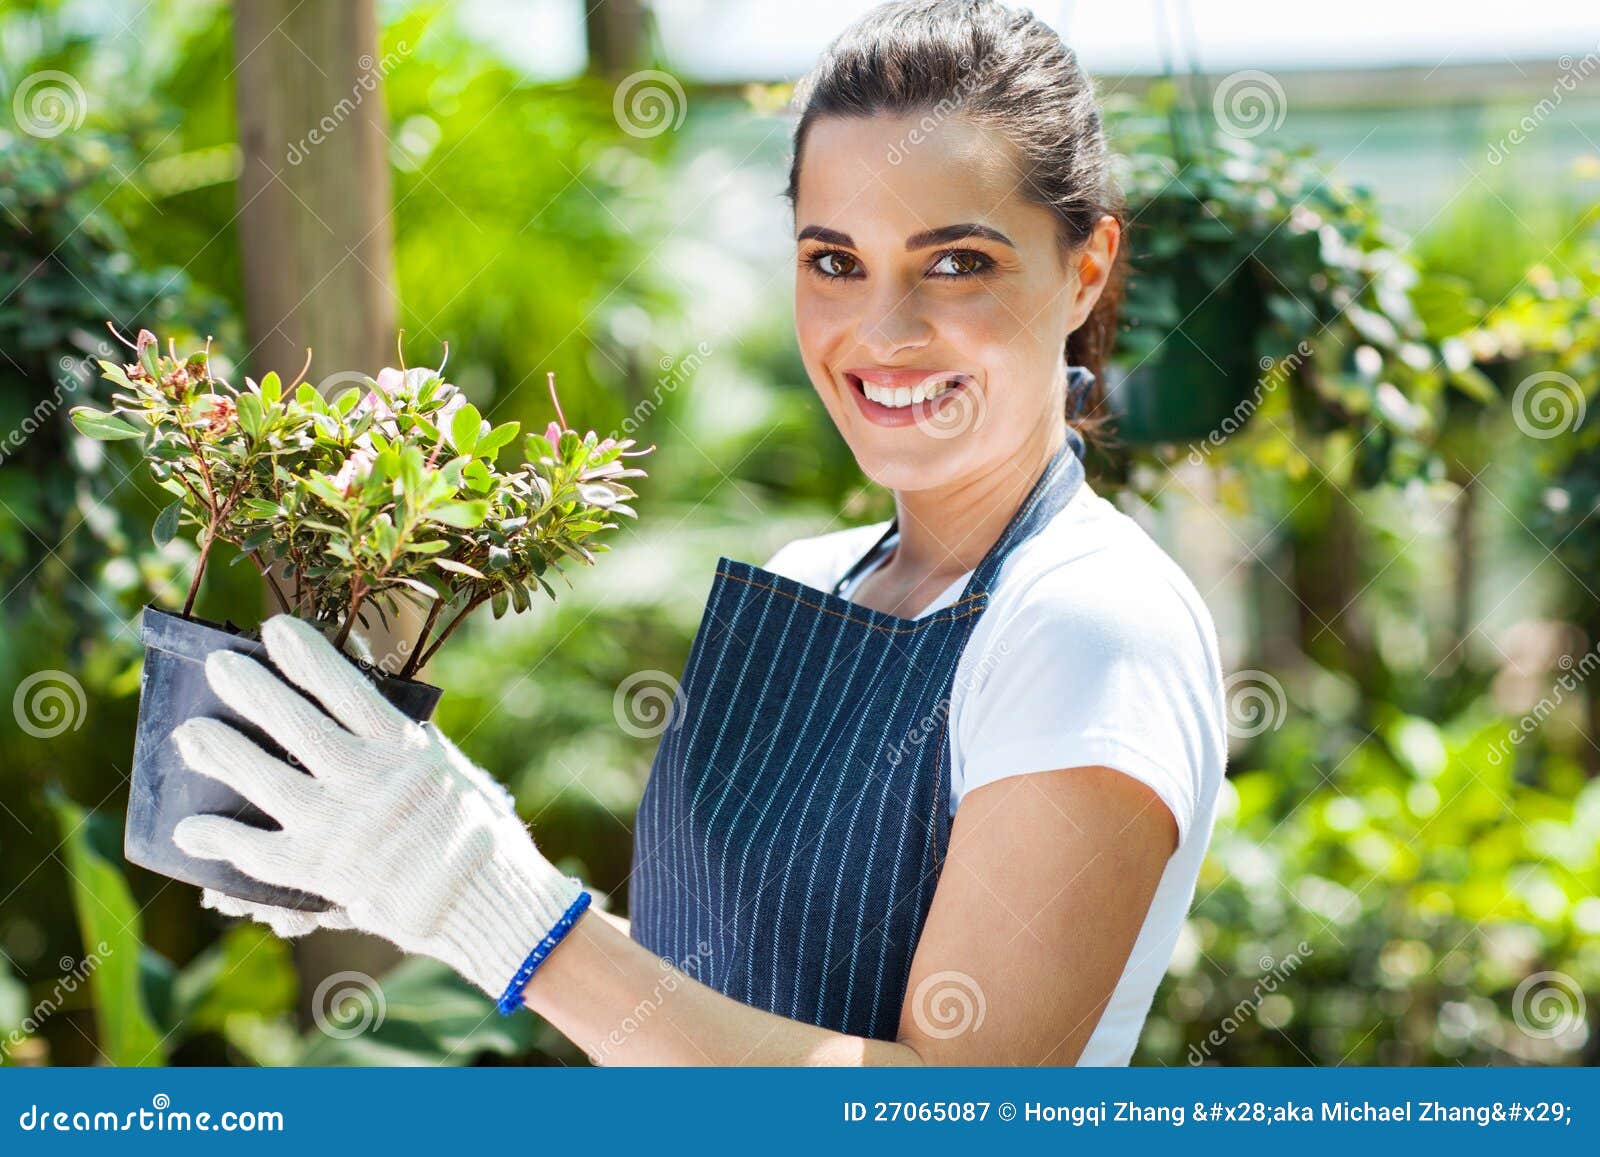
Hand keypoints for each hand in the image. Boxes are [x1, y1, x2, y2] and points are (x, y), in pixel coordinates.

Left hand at [170, 613, 584, 1000]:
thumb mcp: (450, 769)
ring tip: (189, 734)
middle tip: (217, 666)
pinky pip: (261, 855)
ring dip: (224, 755)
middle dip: (253, 690)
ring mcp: (344, 829)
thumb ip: (402, 742)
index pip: (348, 690)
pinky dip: (222, 840)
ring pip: (268, 783)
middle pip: (298, 727)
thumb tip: (359, 704)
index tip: (274, 628)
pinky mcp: (325, 875)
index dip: (308, 657)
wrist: (486, 902)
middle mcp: (372, 784)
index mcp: (407, 750)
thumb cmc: (476, 832)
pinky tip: (190, 828)